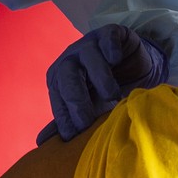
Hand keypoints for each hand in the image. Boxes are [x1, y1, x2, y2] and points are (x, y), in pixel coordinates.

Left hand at [39, 24, 166, 142]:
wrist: (135, 69)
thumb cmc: (105, 90)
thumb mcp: (89, 109)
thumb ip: (68, 122)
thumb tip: (42, 143)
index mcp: (60, 78)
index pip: (58, 98)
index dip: (64, 118)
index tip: (73, 138)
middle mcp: (71, 60)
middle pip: (66, 75)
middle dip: (75, 99)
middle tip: (87, 121)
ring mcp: (90, 44)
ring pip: (88, 55)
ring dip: (98, 76)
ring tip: (112, 96)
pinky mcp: (111, 33)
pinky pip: (107, 37)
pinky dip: (110, 47)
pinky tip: (115, 59)